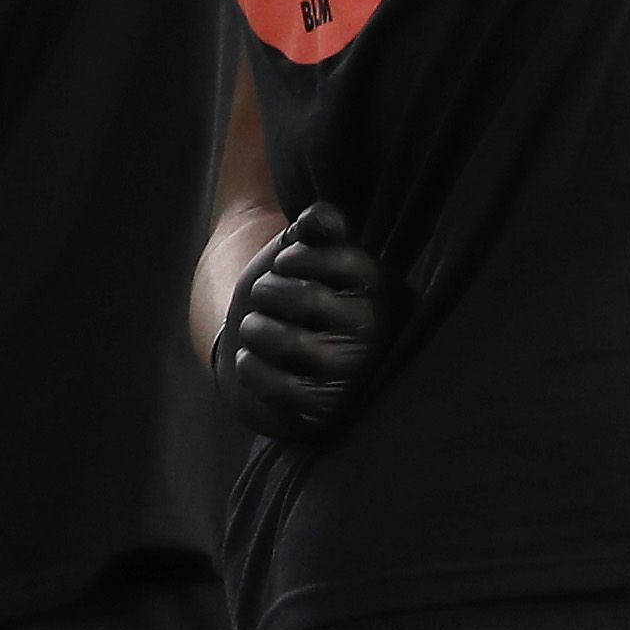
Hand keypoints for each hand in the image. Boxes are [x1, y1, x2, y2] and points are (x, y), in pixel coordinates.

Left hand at [212, 200, 394, 443]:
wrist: (284, 359)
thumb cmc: (298, 292)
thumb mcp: (310, 253)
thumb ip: (318, 227)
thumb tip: (318, 219)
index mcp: (379, 287)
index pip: (338, 258)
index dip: (296, 257)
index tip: (283, 264)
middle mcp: (375, 333)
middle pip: (307, 299)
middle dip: (267, 291)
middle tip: (262, 295)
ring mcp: (351, 374)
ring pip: (288, 343)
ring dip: (255, 329)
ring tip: (255, 327)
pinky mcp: (324, 410)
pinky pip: (275, 386)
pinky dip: (249, 366)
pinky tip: (252, 357)